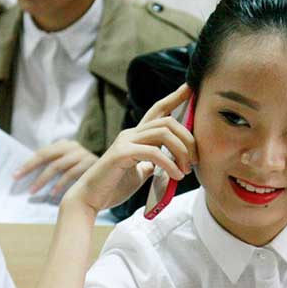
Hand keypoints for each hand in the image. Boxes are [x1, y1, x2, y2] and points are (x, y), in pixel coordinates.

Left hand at [14, 140, 98, 198]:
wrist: (118, 175)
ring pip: (57, 166)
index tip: (14, 176)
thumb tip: (30, 177)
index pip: (42, 152)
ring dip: (43, 180)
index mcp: (65, 145)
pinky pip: (71, 174)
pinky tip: (52, 195)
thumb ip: (55, 168)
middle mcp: (73, 147)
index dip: (27, 164)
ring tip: (33, 191)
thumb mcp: (71, 167)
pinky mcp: (91, 164)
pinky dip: (60, 185)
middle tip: (20, 183)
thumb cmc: (89, 175)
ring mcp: (83, 155)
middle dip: (31, 170)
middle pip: (47, 156)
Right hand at [62, 84, 196, 215]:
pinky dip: (169, 164)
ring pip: (163, 133)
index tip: (190, 88)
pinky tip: (175, 176)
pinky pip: (153, 152)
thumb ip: (151, 163)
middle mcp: (130, 134)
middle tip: (195, 160)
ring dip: (181, 151)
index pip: (158, 110)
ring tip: (185, 171)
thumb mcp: (139, 172)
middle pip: (168, 122)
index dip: (174, 98)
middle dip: (188, 138)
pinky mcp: (121, 154)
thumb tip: (166, 162)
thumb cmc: (113, 187)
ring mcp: (125, 141)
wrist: (91, 199)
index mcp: (136, 136)